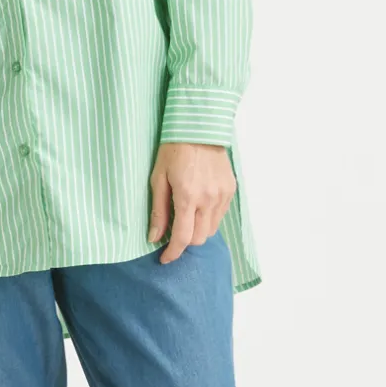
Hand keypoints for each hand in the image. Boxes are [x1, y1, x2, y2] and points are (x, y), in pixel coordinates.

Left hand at [148, 142, 235, 261]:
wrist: (199, 128)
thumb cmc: (173, 150)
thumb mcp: (158, 179)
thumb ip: (158, 210)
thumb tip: (155, 237)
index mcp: (188, 197)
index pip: (183, 238)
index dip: (173, 253)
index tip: (164, 258)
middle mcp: (209, 199)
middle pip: (199, 238)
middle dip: (185, 241)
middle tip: (173, 232)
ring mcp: (222, 195)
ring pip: (211, 229)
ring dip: (197, 231)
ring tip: (186, 217)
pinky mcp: (230, 190)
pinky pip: (220, 215)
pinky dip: (208, 218)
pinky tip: (198, 207)